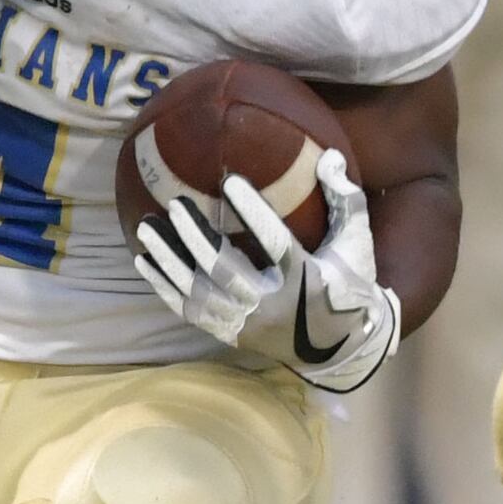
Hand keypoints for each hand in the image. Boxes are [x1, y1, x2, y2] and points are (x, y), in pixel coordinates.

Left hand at [129, 156, 398, 393]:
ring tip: (147, 228)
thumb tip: (329, 155)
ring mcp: (249, 325)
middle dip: (195, 237)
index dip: (254, 213)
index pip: (276, 244)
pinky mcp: (233, 335)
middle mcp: (273, 307)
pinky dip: (165, 288)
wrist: (342, 347)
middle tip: (173, 204)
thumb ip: (346, 200)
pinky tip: (145, 262)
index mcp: (306, 280)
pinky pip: (191, 313)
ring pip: (200, 292)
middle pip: (225, 271)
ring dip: (169, 260)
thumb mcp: (357, 243)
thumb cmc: (349, 284)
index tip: (230, 181)